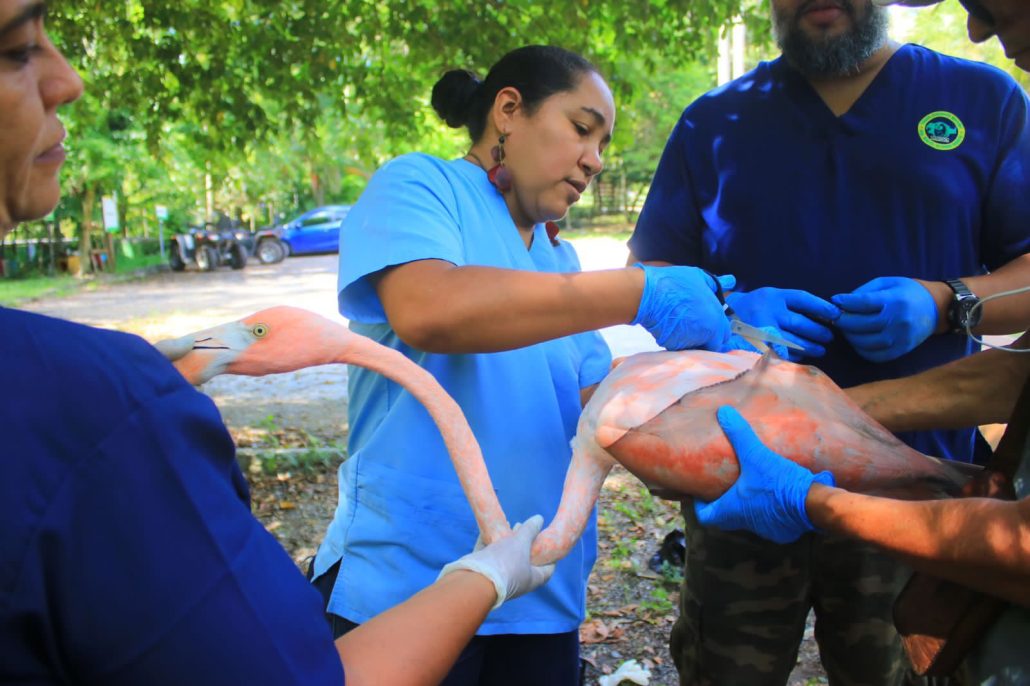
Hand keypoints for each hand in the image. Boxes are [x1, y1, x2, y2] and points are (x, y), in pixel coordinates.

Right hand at [438, 515, 554, 608]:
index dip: (551, 558)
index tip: (552, 546)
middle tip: (527, 530)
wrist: (476, 579)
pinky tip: (491, 528)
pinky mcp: (483, 571)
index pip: (547, 570)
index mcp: (531, 579)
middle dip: (526, 544)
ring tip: (512, 525)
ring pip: (506, 557)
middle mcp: (517, 581)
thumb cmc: (505, 562)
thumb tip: (539, 519)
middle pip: (525, 561)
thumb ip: (530, 530)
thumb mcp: (521, 542)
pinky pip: (489, 553)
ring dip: (509, 541)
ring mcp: (499, 576)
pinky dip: (491, 541)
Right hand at [632, 264, 732, 351]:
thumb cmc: (675, 283)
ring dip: (694, 340)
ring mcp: (689, 342)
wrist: (647, 294)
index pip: (724, 335)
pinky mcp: (673, 346)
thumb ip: (718, 284)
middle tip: (696, 326)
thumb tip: (732, 281)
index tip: (710, 325)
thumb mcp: (700, 277)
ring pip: (697, 347)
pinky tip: (672, 328)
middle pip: (712, 345)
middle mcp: (705, 334)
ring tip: (682, 324)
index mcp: (715, 320)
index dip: (718, 330)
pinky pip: (681, 347)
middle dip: (708, 339)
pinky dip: (679, 341)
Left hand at [694, 406, 834, 543]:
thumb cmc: (779, 482)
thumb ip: (739, 434)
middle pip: (725, 518)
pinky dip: (767, 510)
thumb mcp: (756, 455)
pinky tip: (772, 494)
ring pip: (748, 520)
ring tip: (747, 486)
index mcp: (732, 510)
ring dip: (746, 506)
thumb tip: (723, 412)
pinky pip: (769, 521)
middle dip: (722, 503)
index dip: (699, 505)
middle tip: (722, 486)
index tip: (699, 494)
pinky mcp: (783, 532)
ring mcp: (765, 530)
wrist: (814, 504)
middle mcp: (745, 523)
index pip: (705, 516)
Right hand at [723, 287, 839, 359]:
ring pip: (792, 339)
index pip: (803, 298)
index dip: (821, 306)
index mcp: (774, 296)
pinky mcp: (757, 344)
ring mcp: (762, 329)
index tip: (835, 314)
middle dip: (817, 331)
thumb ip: (788, 305)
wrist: (720, 316)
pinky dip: (793, 355)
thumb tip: (820, 317)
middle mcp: (768, 311)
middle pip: (799, 322)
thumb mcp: (768, 298)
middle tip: (829, 337)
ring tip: (821, 350)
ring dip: (809, 346)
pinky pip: (780, 352)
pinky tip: (802, 357)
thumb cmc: (751, 308)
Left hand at [832, 277, 937, 362]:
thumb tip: (841, 302)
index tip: (834, 301)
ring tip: (845, 328)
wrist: (937, 308)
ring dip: (849, 336)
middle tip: (835, 317)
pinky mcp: (902, 350)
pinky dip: (861, 350)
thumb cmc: (908, 292)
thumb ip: (864, 291)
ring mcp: (900, 338)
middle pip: (860, 325)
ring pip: (864, 342)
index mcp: (895, 300)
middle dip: (842, 321)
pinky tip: (857, 341)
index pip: (863, 303)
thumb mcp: (888, 282)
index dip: (845, 303)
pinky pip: (875, 356)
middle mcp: (898, 321)